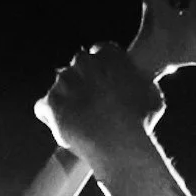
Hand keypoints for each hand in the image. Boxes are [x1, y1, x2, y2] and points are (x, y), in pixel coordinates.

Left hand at [35, 44, 162, 159]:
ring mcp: (65, 82)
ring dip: (66, 98)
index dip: (101, 68)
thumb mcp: (153, 96)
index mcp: (110, 55)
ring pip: (60, 86)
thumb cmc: (141, 122)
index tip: (103, 83)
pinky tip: (61, 126)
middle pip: (78, 65)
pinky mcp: (50, 103)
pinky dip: (48, 116)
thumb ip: (143, 83)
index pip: (100, 51)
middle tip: (90, 102)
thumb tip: (142, 82)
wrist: (119, 143)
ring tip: (77, 119)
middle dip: (82, 80)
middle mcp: (84, 62)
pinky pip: (42, 106)